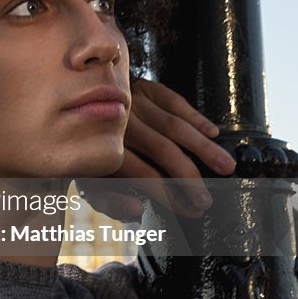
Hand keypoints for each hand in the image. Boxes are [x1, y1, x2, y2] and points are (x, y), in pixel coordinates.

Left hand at [83, 79, 235, 220]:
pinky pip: (174, 101)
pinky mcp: (143, 87)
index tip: (191, 210)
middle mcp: (119, 124)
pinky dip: (195, 117)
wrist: (72, 109)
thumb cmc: (90, 155)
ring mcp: (132, 102)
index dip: (171, 196)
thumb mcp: (88, 184)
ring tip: (225, 167)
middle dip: (189, 178)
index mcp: (104, 149)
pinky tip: (212, 133)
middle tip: (207, 199)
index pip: (144, 175)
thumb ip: (110, 202)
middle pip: (162, 151)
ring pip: (174, 126)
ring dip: (203, 149)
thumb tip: (138, 210)